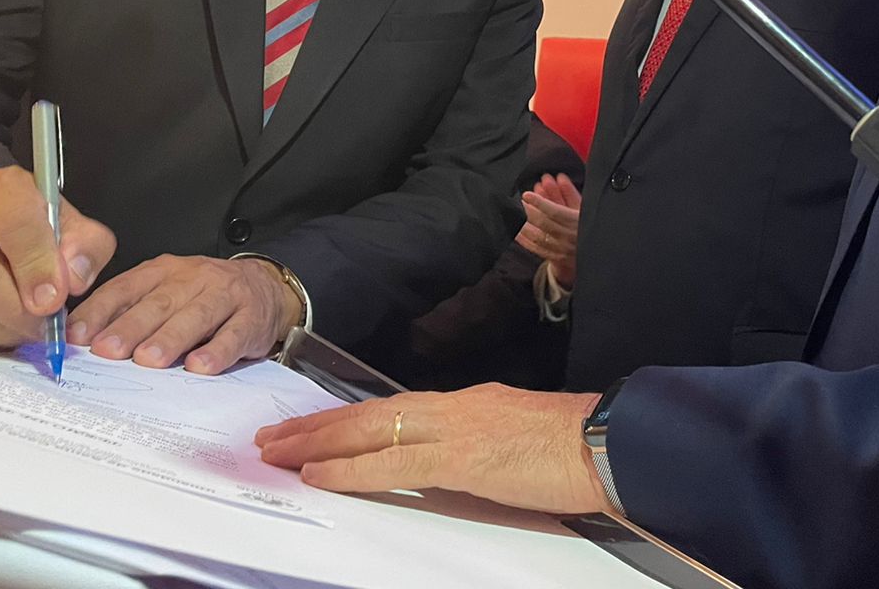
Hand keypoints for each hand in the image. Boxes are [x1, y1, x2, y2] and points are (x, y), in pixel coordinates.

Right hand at [0, 165, 114, 349]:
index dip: (35, 265)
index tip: (53, 301)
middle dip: (14, 311)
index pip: (14, 222)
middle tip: (41, 328)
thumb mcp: (75, 231)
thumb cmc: (37, 232)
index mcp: (2, 189)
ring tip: (22, 331)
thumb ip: (85, 249)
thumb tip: (73, 279)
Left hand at [68, 255, 300, 374]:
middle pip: (160, 302)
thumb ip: (130, 310)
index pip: (127, 287)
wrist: (265, 287)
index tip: (77, 336)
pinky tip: (200, 366)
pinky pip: (234, 334)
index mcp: (165, 271)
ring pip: (197, 315)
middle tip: (108, 350)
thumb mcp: (166, 291)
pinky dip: (217, 351)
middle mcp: (194, 278)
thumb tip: (82, 340)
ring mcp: (226, 296)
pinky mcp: (252, 318)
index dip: (101, 311)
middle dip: (131, 327)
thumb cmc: (204, 296)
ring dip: (171, 338)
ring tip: (149, 360)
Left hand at [256, 384, 607, 515]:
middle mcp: (454, 406)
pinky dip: (351, 467)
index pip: (393, 409)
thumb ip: (476, 445)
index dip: (347, 419)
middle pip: (370, 412)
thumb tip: (448, 461)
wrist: (605, 442)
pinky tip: (320, 474)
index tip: (311, 428)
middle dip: (317, 425)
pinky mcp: (462, 456)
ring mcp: (456, 428)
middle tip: (273, 437)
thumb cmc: (571, 447)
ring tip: (279, 452)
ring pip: (371, 429)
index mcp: (467, 403)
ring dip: (318, 441)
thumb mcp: (513, 439)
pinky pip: (393, 462)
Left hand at [516, 174, 581, 285]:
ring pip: (538, 237)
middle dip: (528, 211)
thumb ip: (571, 193)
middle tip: (518, 202)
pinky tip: (517, 232)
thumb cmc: (590, 226)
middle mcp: (569, 236)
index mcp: (578, 222)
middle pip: (544, 223)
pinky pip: (537, 249)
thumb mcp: (584, 208)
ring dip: (523, 225)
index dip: (540, 202)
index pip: (555, 211)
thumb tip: (560, 178)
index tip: (527, 194)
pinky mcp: (557, 258)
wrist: (598, 253)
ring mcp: (562, 249)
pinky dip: (525, 240)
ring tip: (515, 214)